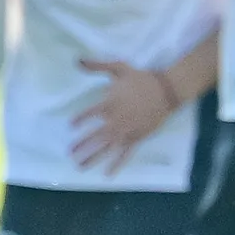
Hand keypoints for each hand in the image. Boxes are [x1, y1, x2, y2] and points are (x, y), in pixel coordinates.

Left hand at [68, 57, 179, 174]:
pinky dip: (116, 165)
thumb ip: (97, 66)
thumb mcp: (119, 68)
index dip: (80, 120)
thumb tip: (77, 60)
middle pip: (95, 136)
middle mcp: (116, 121)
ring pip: (106, 148)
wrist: (166, 90)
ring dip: (92, 157)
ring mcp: (126, 132)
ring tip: (80, 166)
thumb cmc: (141, 79)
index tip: (71, 126)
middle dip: (81, 144)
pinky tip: (107, 174)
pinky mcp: (136, 139)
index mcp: (110, 103)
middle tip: (69, 152)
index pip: (90, 114)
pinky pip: (124, 154)